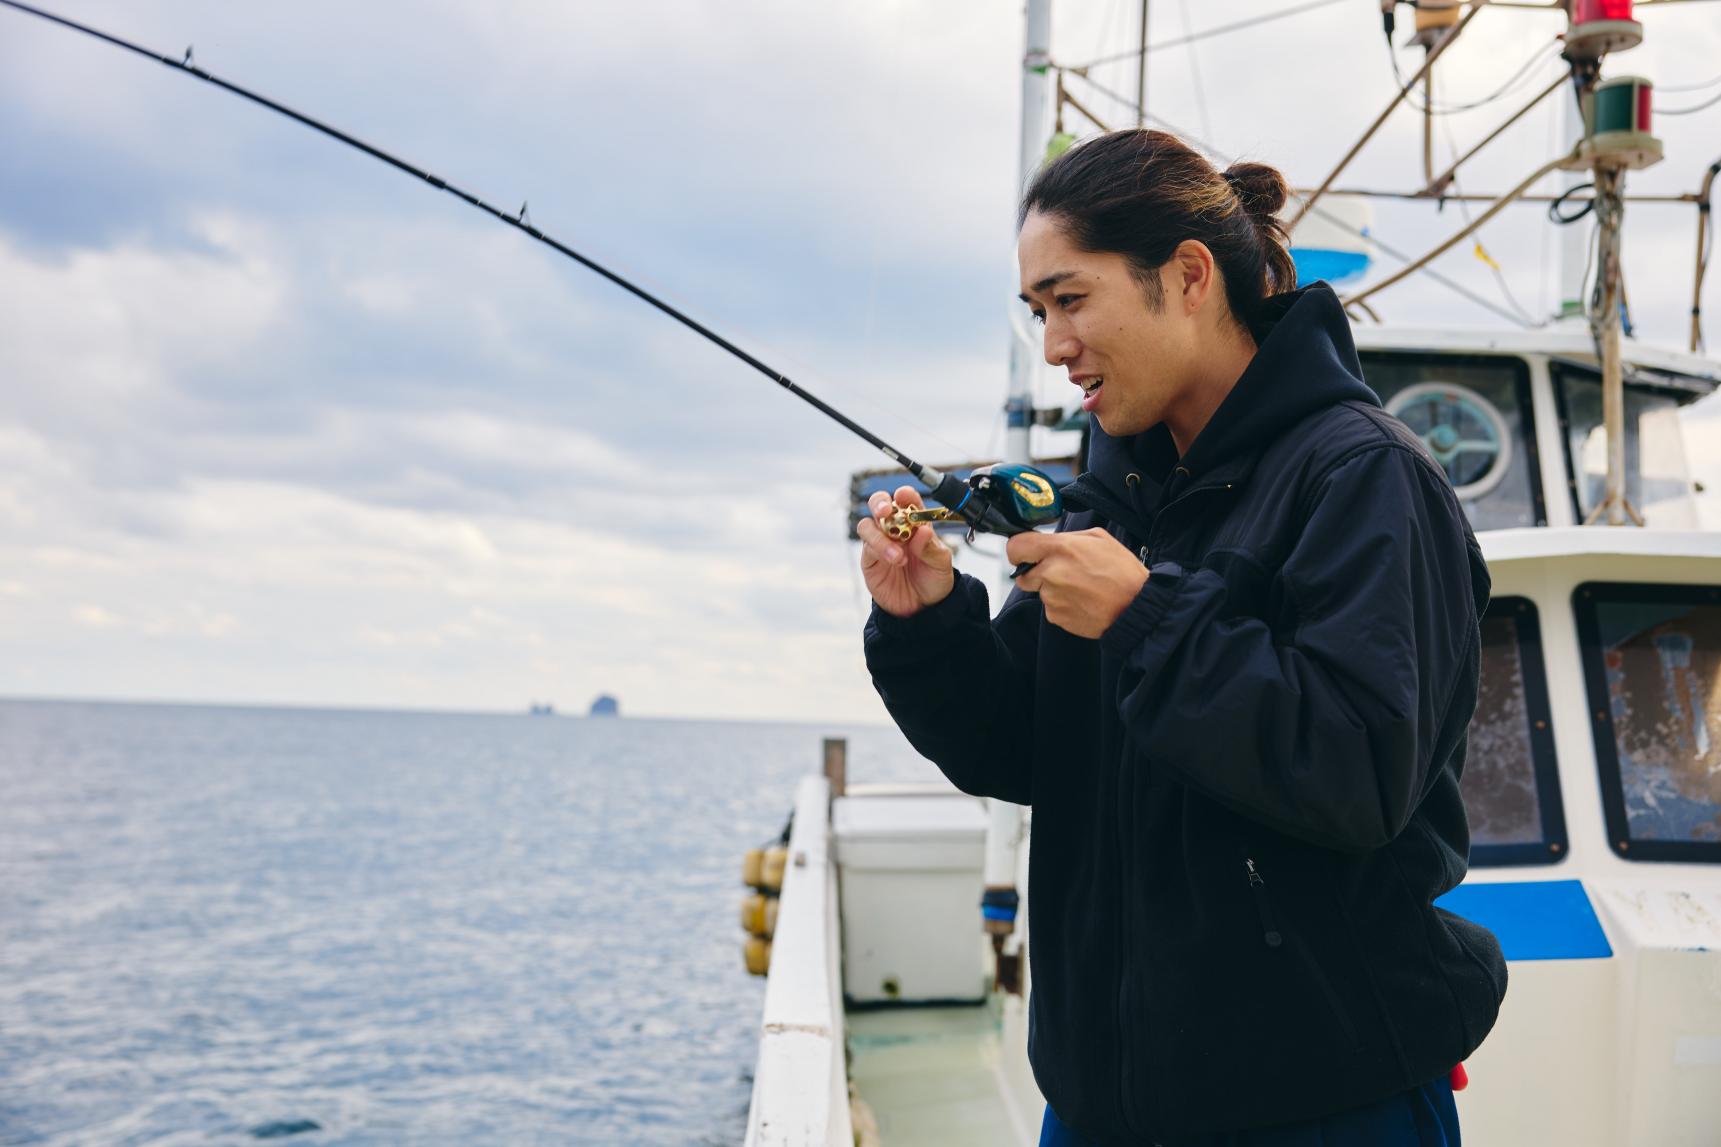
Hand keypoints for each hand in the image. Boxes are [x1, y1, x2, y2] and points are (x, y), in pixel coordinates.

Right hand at [857, 487, 954, 617]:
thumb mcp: (941, 563)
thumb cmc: (933, 580)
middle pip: (879, 504)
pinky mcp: (870, 559)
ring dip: (880, 535)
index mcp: (915, 523)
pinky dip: (879, 549)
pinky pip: (867, 547)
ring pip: (868, 525)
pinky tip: (895, 560)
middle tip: (885, 511)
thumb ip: (931, 547)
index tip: (904, 495)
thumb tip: (922, 530)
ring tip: (898, 555)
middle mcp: (895, 529)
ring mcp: (880, 543)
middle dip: (879, 503)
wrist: (923, 608)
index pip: (906, 501)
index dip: (904, 494)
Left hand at [1005, 528, 1147, 637]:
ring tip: (1082, 588)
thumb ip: (1067, 538)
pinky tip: (1083, 601)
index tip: (1026, 554)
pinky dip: (1063, 605)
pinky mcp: (1056, 617)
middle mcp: (1050, 573)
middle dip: (1037, 573)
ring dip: (1054, 590)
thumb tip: (1047, 543)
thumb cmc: (1121, 571)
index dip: (1019, 551)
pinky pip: (1051, 608)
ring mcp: (1052, 598)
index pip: (1016, 547)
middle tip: (1063, 574)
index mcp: (1059, 549)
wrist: (1135, 607)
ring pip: (1040, 592)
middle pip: (1023, 574)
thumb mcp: (1098, 538)